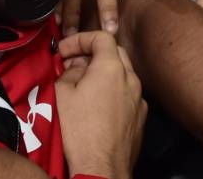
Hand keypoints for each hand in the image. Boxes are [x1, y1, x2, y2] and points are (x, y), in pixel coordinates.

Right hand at [56, 32, 146, 178]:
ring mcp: (139, 99)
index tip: (64, 51)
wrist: (102, 167)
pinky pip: (127, 95)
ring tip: (83, 87)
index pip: (102, 37)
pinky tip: (97, 108)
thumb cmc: (79, 130)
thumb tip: (76, 68)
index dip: (80, 39)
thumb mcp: (62, 95)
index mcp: (112, 68)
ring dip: (103, 74)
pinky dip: (113, 92)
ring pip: (123, 75)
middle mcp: (131, 79)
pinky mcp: (141, 118)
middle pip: (115, 53)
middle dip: (93, 54)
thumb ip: (68, 72)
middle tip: (72, 66)